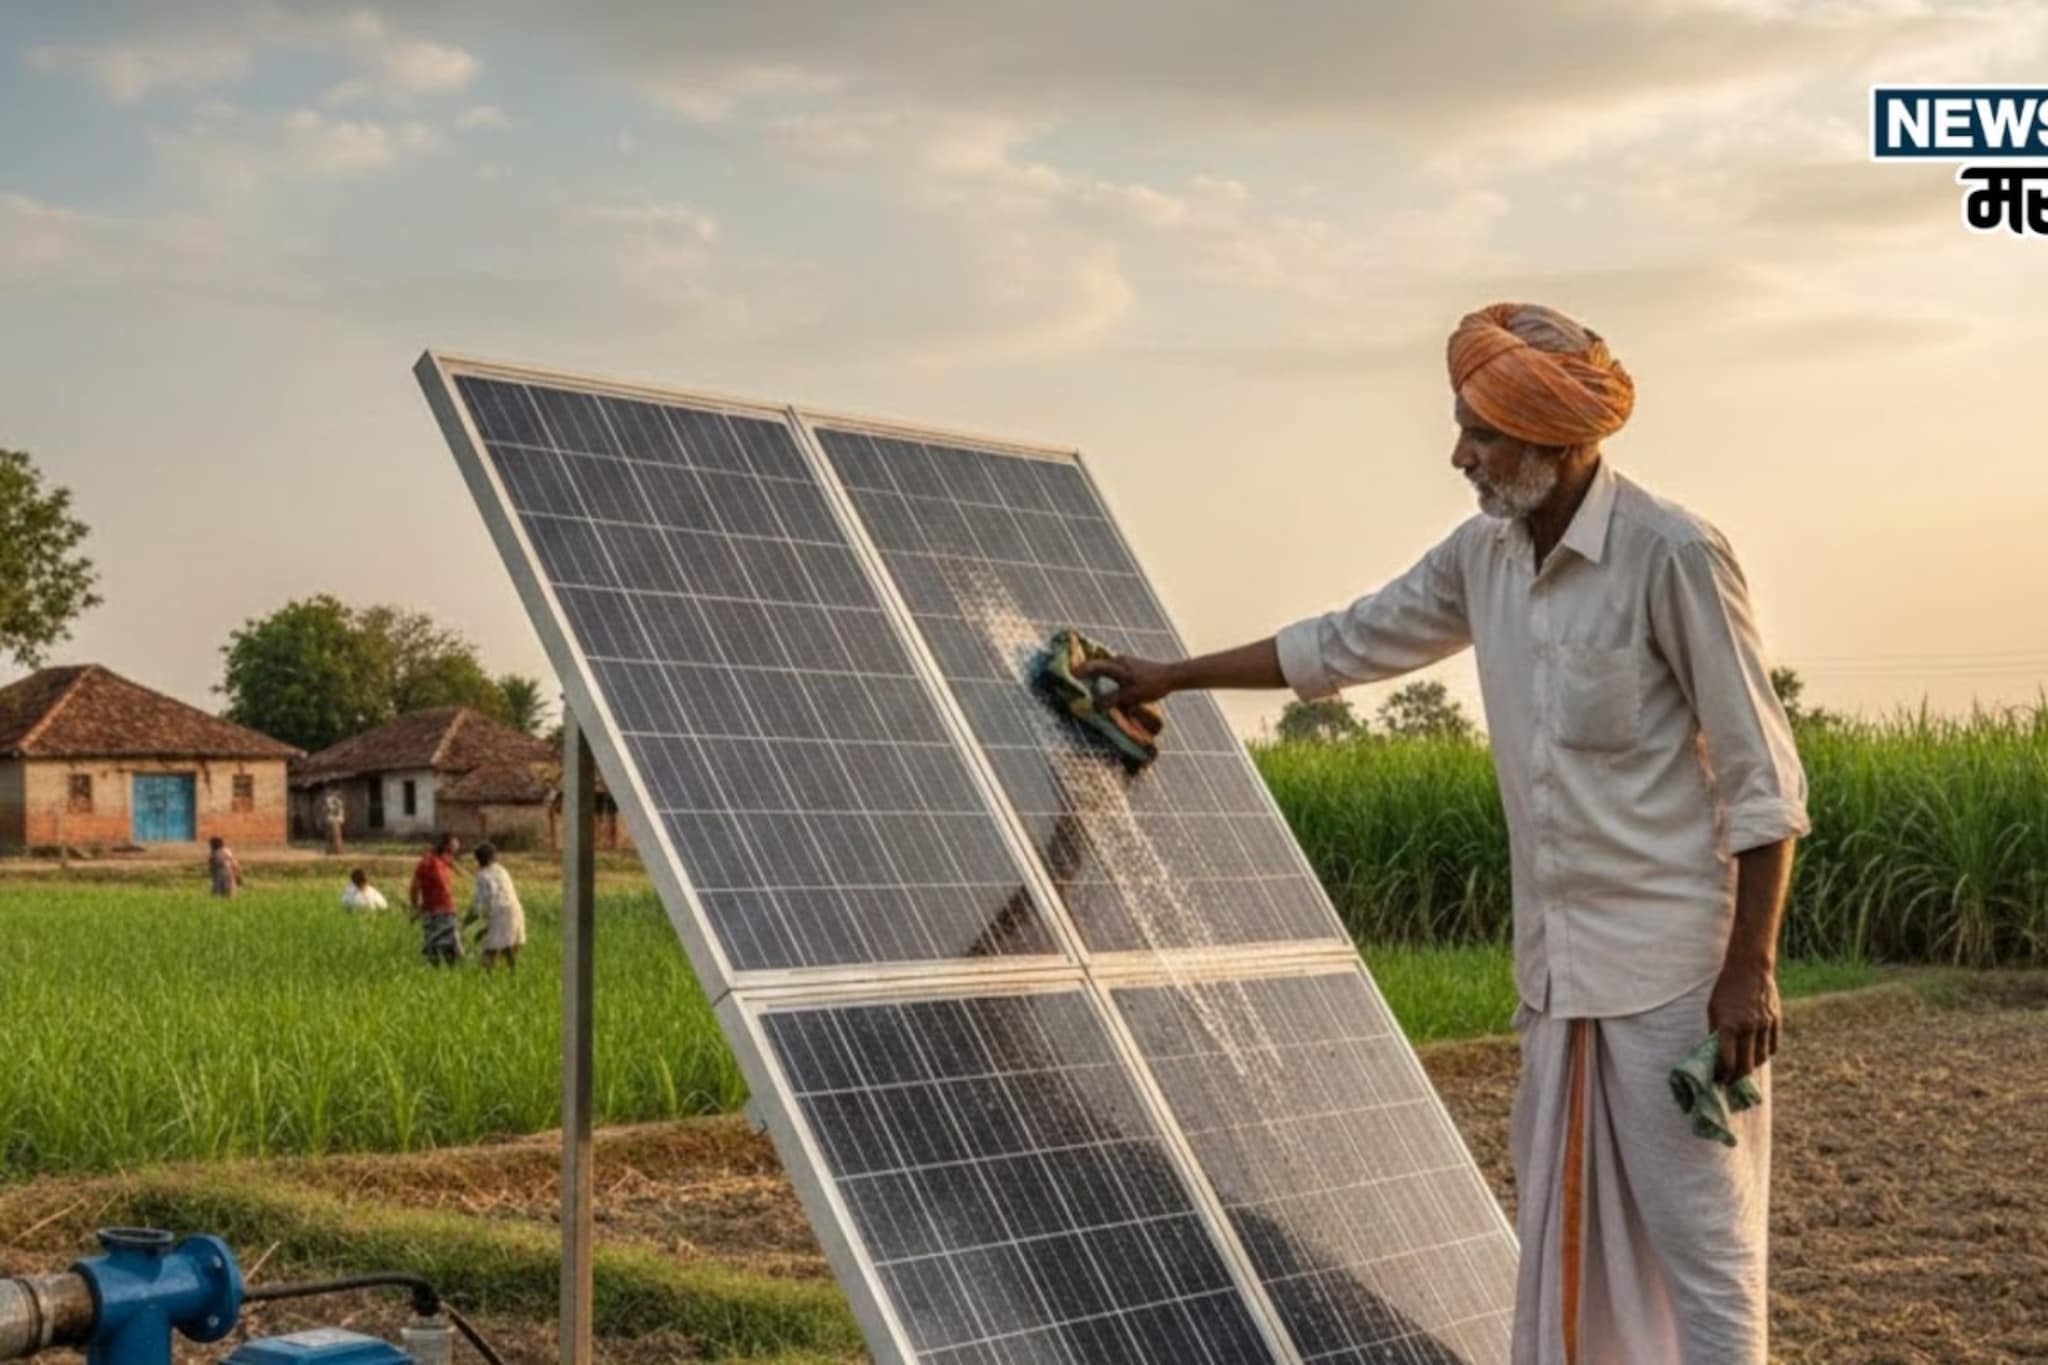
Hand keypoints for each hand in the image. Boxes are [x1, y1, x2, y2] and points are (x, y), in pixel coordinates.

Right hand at [1074, 655, 1176, 711]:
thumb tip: (1096, 706)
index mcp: (1117, 666)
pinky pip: (1115, 669)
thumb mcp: (1131, 696)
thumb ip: (1113, 700)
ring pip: (1107, 666)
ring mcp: (1126, 661)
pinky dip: (1108, 674)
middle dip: (1086, 669)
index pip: (1095, 667)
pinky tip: (1109, 682)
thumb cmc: (1151, 685)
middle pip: (1098, 664)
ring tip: (1088, 679)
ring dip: (1098, 672)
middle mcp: (1119, 660)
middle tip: (1074, 675)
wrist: (1171, 676)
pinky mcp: (1132, 665)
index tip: (1070, 674)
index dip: (1082, 671)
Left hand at [1707, 958, 1780, 1084]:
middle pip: (1746, 1065)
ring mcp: (1764, 1025)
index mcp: (1728, 1025)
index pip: (1727, 1061)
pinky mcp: (1776, 1021)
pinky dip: (1766, 1055)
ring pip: (1761, 1059)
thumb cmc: (1726, 988)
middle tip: (1731, 1081)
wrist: (1749, 968)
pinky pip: (1773, 1047)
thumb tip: (1715, 1054)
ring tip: (1744, 1068)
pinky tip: (1758, 1055)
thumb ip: (1716, 1032)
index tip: (1719, 1080)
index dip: (1723, 1075)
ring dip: (1752, 1067)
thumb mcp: (1713, 1009)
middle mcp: (1748, 1028)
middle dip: (1737, 1078)